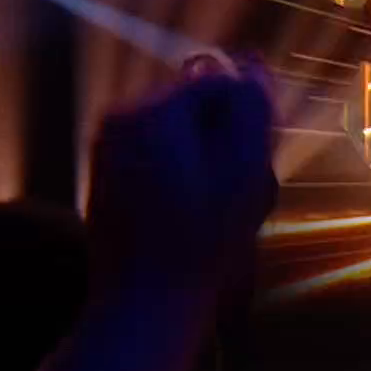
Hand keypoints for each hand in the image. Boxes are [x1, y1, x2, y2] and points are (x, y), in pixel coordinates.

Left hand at [86, 72, 276, 293]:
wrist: (145, 306)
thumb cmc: (200, 243)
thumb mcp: (244, 170)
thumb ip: (250, 107)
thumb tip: (252, 63)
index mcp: (148, 112)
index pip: (221, 85)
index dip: (251, 123)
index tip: (259, 168)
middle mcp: (120, 121)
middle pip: (201, 110)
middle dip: (229, 145)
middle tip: (240, 198)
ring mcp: (111, 150)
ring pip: (186, 139)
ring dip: (212, 168)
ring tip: (218, 216)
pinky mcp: (112, 179)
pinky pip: (165, 163)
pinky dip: (187, 185)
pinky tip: (195, 223)